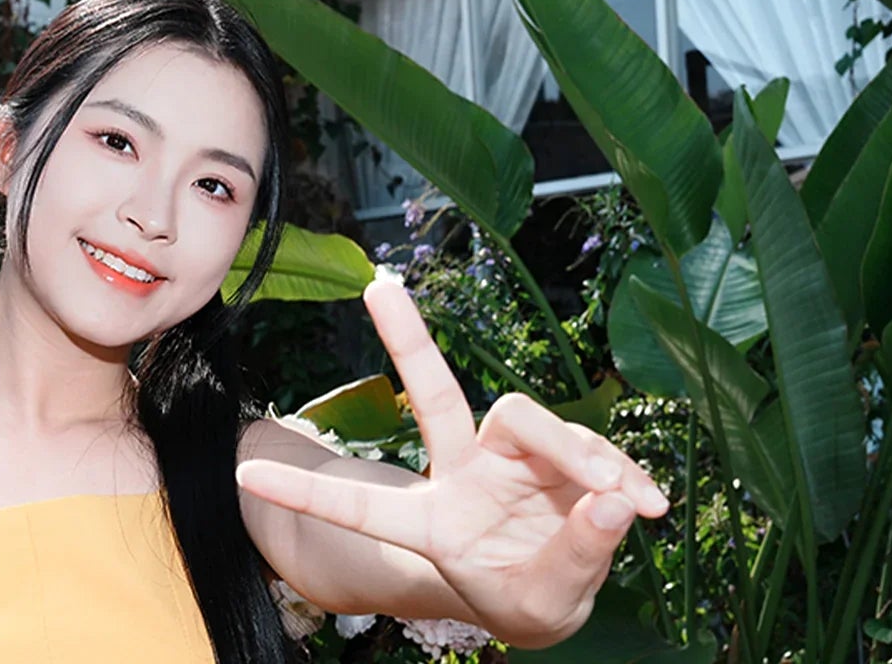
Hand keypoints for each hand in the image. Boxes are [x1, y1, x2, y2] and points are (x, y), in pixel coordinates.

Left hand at [237, 272, 668, 648]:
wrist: (565, 588)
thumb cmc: (528, 599)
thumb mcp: (545, 605)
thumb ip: (575, 556)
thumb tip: (611, 500)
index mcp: (433, 522)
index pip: (363, 506)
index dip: (309, 491)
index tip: (243, 471)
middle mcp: (461, 471)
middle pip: (434, 393)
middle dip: (407, 337)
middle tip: (376, 286)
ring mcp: (505, 454)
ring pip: (535, 422)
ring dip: (584, 460)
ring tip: (628, 505)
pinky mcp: (552, 448)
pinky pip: (587, 445)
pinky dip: (621, 475)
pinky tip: (647, 505)